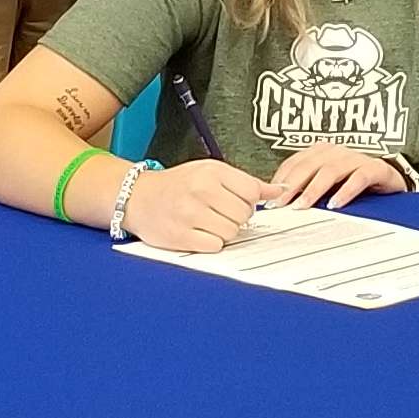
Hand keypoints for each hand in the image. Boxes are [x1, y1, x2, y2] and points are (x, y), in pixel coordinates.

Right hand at [126, 156, 268, 251]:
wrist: (137, 197)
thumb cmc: (178, 184)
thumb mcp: (211, 172)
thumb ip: (247, 182)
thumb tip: (281, 190)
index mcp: (211, 171)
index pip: (252, 193)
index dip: (247, 201)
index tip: (235, 201)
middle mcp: (200, 190)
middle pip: (243, 215)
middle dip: (235, 217)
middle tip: (218, 212)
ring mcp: (189, 214)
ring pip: (231, 232)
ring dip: (223, 231)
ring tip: (207, 222)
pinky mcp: (180, 236)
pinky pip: (214, 246)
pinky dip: (210, 243)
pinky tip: (198, 232)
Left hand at [262, 143, 409, 210]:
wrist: (392, 182)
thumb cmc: (354, 185)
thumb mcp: (326, 188)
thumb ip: (306, 190)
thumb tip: (278, 204)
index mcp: (321, 152)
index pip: (294, 163)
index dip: (280, 179)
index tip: (269, 199)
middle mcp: (337, 152)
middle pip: (308, 165)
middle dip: (292, 185)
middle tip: (281, 205)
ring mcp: (357, 158)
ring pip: (330, 170)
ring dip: (314, 189)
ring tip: (302, 207)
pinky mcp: (376, 168)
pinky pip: (359, 177)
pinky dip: (346, 191)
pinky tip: (335, 205)